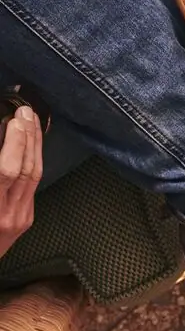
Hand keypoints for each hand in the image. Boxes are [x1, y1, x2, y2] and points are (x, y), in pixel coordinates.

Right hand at [0, 106, 41, 258]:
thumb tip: (1, 138)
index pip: (7, 171)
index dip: (13, 143)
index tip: (13, 119)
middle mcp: (9, 216)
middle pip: (26, 168)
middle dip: (27, 136)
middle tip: (26, 111)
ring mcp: (20, 219)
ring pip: (34, 174)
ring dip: (34, 144)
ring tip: (31, 120)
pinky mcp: (26, 219)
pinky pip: (33, 184)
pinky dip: (33, 159)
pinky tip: (31, 143)